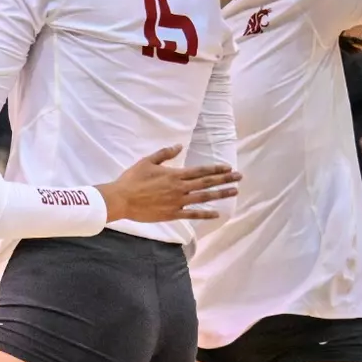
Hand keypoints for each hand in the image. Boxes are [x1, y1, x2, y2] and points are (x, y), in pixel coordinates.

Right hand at [97, 145, 240, 222]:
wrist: (121, 199)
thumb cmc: (132, 179)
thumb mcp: (147, 162)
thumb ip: (164, 154)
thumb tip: (179, 146)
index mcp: (175, 174)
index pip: (200, 171)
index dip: (216, 169)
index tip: (228, 167)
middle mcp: (180, 188)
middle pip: (207, 183)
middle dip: (225, 179)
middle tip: (240, 177)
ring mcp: (178, 202)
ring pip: (204, 197)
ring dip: (221, 194)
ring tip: (234, 191)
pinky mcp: (172, 214)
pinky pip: (192, 214)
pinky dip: (205, 214)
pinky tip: (216, 213)